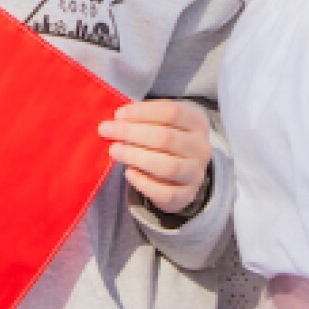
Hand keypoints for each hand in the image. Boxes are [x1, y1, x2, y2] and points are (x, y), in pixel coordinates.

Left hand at [98, 98, 211, 215]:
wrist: (182, 174)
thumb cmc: (166, 140)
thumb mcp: (161, 123)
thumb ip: (144, 118)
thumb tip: (118, 119)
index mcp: (197, 123)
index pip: (172, 112)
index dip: (142, 112)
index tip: (118, 114)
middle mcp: (201, 148)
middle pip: (166, 138)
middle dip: (131, 133)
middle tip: (106, 130)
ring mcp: (196, 174)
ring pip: (167, 166)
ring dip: (135, 157)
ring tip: (114, 151)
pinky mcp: (187, 196)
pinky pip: (165, 193)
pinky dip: (143, 183)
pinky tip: (129, 173)